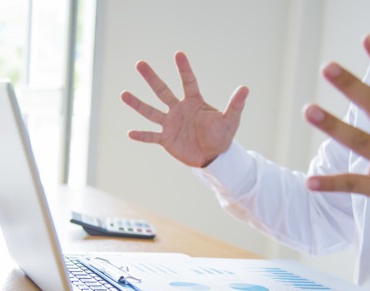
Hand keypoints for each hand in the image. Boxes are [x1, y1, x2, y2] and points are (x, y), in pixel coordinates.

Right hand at [120, 52, 248, 167]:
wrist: (212, 156)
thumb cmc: (221, 136)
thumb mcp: (230, 121)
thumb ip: (235, 105)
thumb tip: (245, 88)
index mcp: (194, 102)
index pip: (188, 82)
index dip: (184, 69)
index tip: (178, 54)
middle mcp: (179, 110)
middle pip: (163, 91)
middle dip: (151, 78)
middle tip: (140, 64)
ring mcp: (170, 124)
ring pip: (151, 112)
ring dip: (138, 104)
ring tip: (124, 94)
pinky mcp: (166, 139)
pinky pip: (151, 136)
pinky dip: (142, 136)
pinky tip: (129, 132)